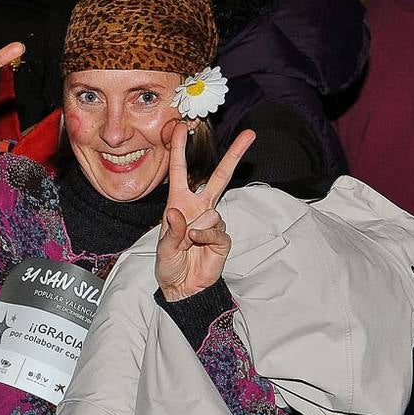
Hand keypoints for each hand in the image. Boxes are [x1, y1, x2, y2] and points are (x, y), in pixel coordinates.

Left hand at [155, 125, 256, 300]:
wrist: (184, 287)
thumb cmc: (169, 264)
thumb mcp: (163, 248)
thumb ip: (170, 232)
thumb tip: (176, 213)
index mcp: (179, 202)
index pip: (180, 171)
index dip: (179, 149)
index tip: (182, 127)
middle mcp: (199, 207)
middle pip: (219, 177)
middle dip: (234, 155)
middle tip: (250, 134)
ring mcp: (213, 222)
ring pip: (214, 213)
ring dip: (197, 230)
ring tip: (188, 243)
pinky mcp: (223, 238)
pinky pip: (218, 232)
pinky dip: (206, 239)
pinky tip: (198, 245)